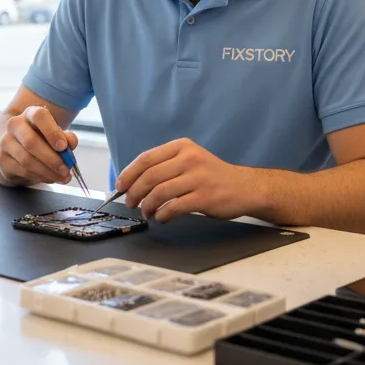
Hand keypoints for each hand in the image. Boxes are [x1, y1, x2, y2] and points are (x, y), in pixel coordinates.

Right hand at [0, 106, 77, 186]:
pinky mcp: (2, 160)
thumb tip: (70, 144)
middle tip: (66, 170)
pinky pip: (22, 171)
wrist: (16, 148)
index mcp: (31, 114)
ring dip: (47, 171)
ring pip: (27, 159)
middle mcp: (15, 125)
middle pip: (31, 142)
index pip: (39, 116)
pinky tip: (50, 178)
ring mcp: (6, 142)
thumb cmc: (41, 139)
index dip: (52, 132)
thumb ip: (66, 138)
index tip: (63, 147)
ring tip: (61, 177)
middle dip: (52, 159)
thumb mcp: (56, 135)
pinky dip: (39, 177)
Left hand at [116, 138, 253, 222]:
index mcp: (182, 147)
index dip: (128, 174)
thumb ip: (166, 166)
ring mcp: (198, 178)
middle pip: (150, 176)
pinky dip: (162, 215)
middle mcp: (189, 159)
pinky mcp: (205, 197)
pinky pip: (174, 208)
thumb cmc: (212, 176)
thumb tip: (133, 182)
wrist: (244, 187)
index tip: (120, 186)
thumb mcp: (190, 160)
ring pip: (159, 193)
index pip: (146, 158)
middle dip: (134, 193)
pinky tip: (162, 217)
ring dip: (147, 206)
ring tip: (147, 212)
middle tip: (131, 203)